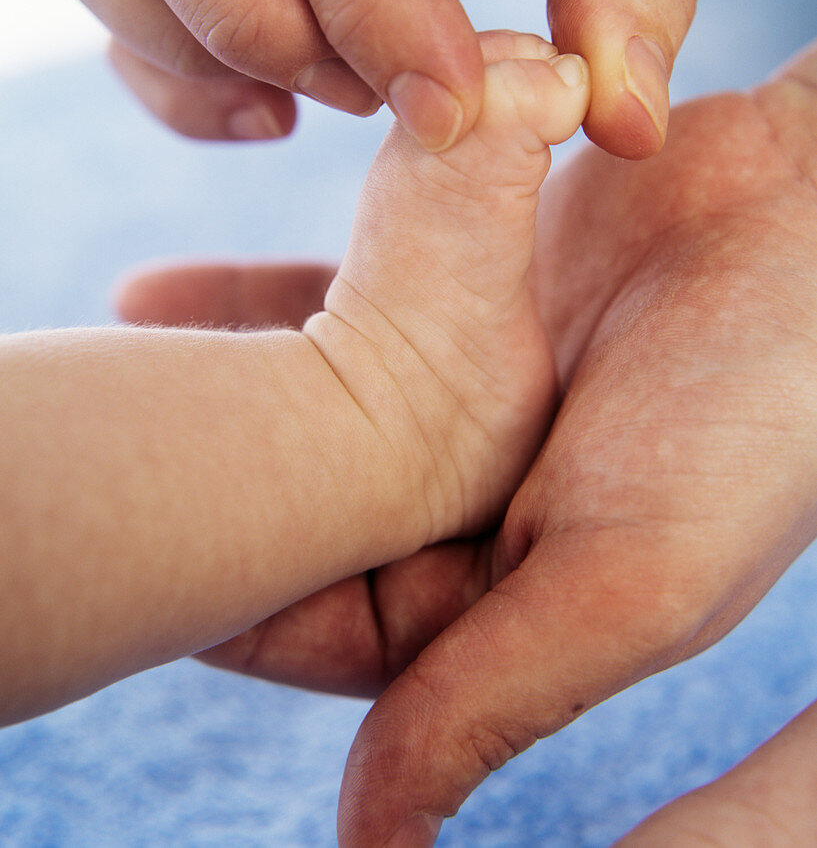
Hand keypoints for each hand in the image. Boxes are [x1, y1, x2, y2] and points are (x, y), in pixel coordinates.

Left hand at [119, 40, 816, 844]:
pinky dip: (254, 295)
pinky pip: (333, 299)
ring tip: (117, 366)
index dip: (253, 614)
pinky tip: (169, 287)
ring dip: (217, 390)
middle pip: (317, 517)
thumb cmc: (759, 398)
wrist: (815, 211)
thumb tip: (370, 839)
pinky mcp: (461, 289)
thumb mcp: (633, 571)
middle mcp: (488, 492)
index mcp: (524, 580)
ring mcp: (469, 386)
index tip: (151, 582)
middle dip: (216, 500)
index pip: (355, 631)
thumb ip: (500, 693)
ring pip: (311, 407)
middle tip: (108, 466)